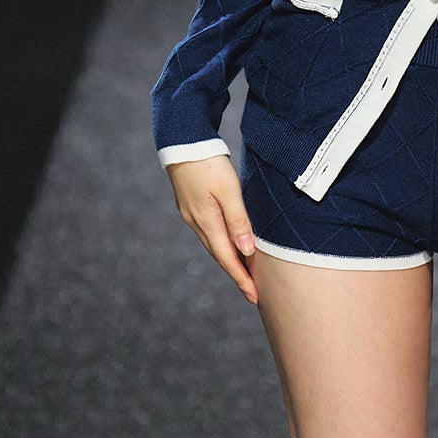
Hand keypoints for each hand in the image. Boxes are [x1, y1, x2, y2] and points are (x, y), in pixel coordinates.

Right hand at [164, 156, 259, 303]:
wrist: (183, 141)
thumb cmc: (209, 163)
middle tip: (253, 292)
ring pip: (214, 245)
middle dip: (237, 274)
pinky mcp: (192, 206)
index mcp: (206, 221)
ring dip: (230, 260)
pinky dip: (222, 244)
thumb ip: (239, 221)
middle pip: (220, 255)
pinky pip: (210, 233)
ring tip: (245, 273)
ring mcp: (191, 215)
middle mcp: (196, 223)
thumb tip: (247, 251)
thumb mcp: (229, 190)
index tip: (254, 296)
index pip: (228, 258)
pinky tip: (231, 245)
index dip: (242, 278)